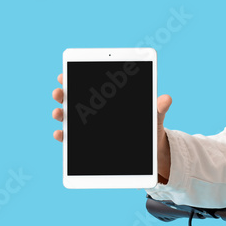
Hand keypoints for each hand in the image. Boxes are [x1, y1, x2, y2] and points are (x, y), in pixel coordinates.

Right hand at [51, 73, 173, 181]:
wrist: (149, 149)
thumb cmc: (149, 127)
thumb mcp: (154, 117)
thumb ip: (157, 108)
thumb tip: (167, 99)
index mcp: (109, 99)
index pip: (88, 83)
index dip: (74, 77)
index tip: (64, 75)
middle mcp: (94, 110)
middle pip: (73, 98)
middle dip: (63, 94)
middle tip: (59, 92)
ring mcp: (88, 126)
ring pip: (69, 117)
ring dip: (60, 113)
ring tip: (59, 112)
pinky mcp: (86, 142)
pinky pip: (71, 138)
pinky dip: (63, 136)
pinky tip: (59, 134)